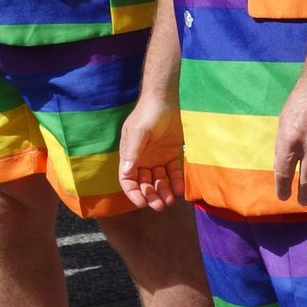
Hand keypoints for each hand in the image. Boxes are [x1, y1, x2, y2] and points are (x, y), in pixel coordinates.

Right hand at [119, 95, 184, 210]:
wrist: (164, 101)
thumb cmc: (146, 115)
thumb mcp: (137, 132)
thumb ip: (132, 152)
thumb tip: (126, 172)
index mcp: (130, 157)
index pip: (128, 180)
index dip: (133, 193)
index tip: (141, 203)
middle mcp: (142, 161)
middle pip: (145, 184)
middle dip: (151, 196)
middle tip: (159, 205)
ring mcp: (157, 159)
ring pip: (159, 181)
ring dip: (163, 192)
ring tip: (170, 200)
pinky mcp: (171, 155)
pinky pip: (173, 172)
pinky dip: (176, 182)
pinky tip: (179, 190)